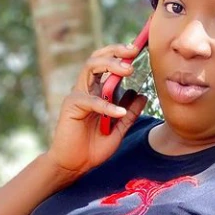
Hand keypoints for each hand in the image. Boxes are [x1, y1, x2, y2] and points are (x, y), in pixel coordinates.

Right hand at [46, 41, 147, 178]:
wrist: (76, 165)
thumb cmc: (94, 147)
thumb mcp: (119, 129)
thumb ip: (130, 113)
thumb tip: (142, 95)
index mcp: (98, 91)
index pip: (108, 64)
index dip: (122, 54)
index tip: (140, 48)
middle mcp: (87, 89)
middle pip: (98, 58)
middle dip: (116, 51)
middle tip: (134, 51)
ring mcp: (78, 95)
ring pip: (91, 67)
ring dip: (110, 65)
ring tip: (128, 71)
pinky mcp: (71, 106)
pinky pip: (91, 100)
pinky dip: (107, 105)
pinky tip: (119, 113)